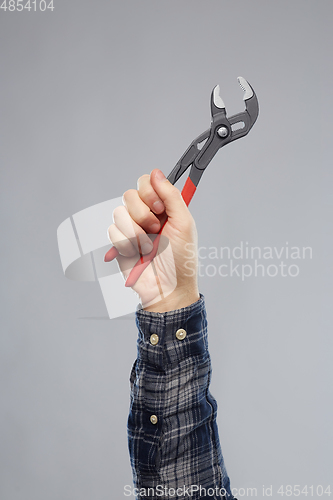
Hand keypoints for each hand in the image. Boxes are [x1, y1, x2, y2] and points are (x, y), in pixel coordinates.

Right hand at [107, 169, 199, 311]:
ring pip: (119, 212)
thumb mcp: (184, 224)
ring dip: (136, 232)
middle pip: (130, 195)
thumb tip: (156, 173)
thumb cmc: (181, 261)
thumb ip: (172, 196)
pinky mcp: (119, 243)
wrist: (168, 289)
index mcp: (163, 208)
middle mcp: (146, 216)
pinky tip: (138, 254)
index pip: (147, 183)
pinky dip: (126, 243)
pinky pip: (113, 231)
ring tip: (149, 247)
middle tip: (156, 229)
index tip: (159, 207)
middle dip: (143, 214)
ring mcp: (132, 229)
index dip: (149, 191)